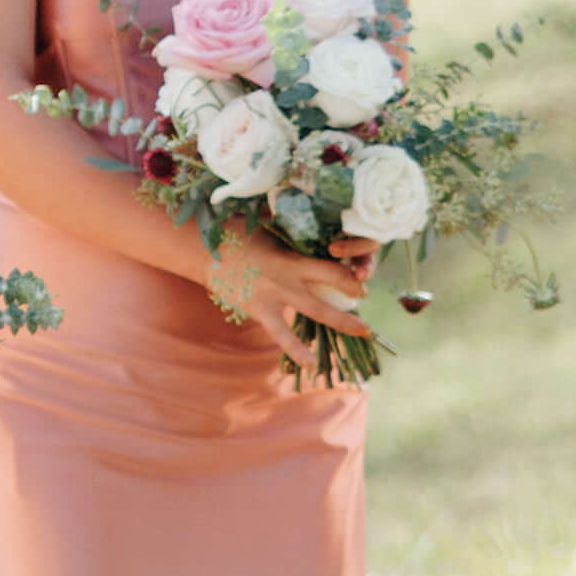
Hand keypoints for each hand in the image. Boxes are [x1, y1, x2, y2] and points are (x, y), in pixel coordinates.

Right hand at [199, 232, 371, 368]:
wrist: (202, 251)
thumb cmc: (235, 234)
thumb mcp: (265, 224)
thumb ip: (290, 225)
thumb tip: (313, 210)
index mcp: (290, 254)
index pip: (329, 264)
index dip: (349, 274)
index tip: (362, 280)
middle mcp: (287, 275)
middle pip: (329, 284)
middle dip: (353, 292)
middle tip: (373, 304)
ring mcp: (274, 294)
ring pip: (314, 311)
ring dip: (340, 322)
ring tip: (362, 333)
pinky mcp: (259, 310)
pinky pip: (281, 333)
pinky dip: (296, 349)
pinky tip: (311, 365)